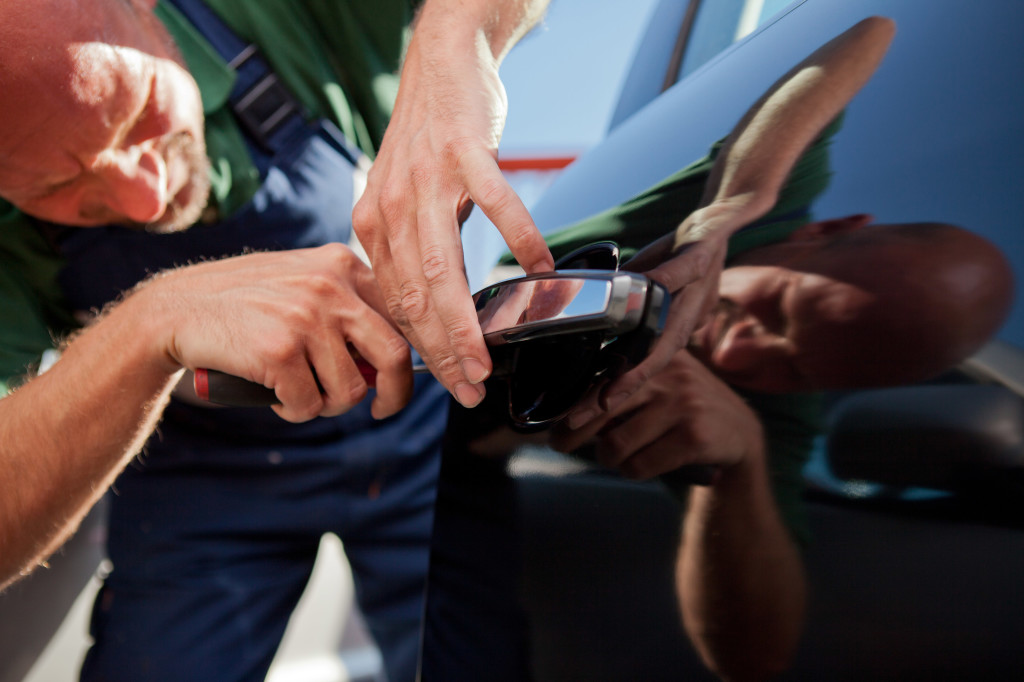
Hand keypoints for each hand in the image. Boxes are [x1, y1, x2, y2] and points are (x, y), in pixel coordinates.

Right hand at [139, 244, 412, 421]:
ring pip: (348, 391)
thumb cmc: (244, 304)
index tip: (399, 381)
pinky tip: (276, 398)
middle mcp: (330, 286)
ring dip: (326, 407)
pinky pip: (310, 405)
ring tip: (300, 395)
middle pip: (394, 355)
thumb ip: (346, 306)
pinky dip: (296, 412)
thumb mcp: (301, 283)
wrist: (175, 310)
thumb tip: (396, 359)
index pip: (401, 316)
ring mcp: (306, 317)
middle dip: (394, 394)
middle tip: (381, 410)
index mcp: (341, 264)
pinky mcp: (279, 351)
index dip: (408, 358)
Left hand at [352, 8, 552, 408]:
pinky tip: (539, 267)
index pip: (396, 303)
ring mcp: (427, 178)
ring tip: (486, 360)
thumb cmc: (426, 138)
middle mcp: (391, 206)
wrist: (439, 62)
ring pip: (444, 268)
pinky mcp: (464, 151)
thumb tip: (432, 305)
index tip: (446, 383)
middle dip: (440, 353)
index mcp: (373, 224)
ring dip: (465, 322)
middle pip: (415, 297)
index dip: (421, 350)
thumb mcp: (401, 199)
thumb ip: (411, 250)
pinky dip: (519, 238)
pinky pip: (496, 203)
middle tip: (465, 391)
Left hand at [551, 348, 762, 479]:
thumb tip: (564, 412)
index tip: (552, 421)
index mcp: (654, 355)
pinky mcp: (695, 436)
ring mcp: (683, 403)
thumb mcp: (659, 386)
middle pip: (600, 409)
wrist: (739, 435)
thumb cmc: (682, 411)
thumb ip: (622, 389)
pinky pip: (640, 465)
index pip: (601, 378)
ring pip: (617, 444)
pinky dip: (633, 472)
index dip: (572, 403)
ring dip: (610, 459)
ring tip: (617, 457)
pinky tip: (640, 467)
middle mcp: (669, 373)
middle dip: (572, 434)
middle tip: (560, 446)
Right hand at [595, 200, 755, 414]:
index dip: (612, 395)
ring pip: (663, 338)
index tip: (581, 417)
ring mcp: (692, 292)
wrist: (725, 217)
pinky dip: (658, 285)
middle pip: (647, 367)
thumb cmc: (684, 254)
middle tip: (579, 420)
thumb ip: (639, 312)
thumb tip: (606, 326)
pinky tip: (636, 296)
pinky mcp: (698, 259)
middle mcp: (682, 317)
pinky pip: (675, 275)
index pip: (639, 369)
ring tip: (607, 393)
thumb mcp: (657, 290)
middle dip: (612, 396)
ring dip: (636, 368)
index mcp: (671, 327)